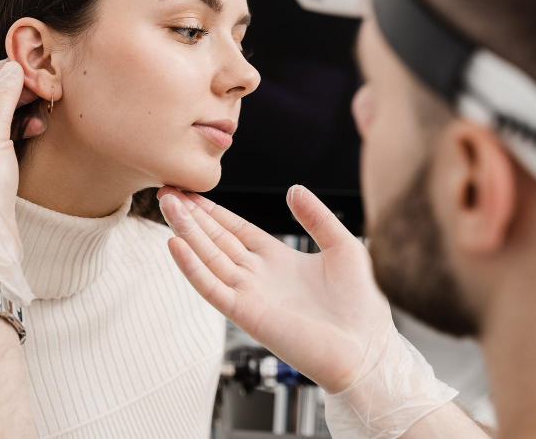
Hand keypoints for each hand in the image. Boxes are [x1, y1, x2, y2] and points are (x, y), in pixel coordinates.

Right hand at [156, 185, 392, 393]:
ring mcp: (249, 294)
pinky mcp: (246, 314)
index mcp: (279, 260)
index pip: (236, 230)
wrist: (367, 347)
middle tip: (168, 192)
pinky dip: (192, 267)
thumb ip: (317, 217)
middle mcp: (259, 276)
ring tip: (168, 206)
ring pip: (209, 258)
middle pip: (216, 240)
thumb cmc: (362, 306)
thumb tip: (294, 189)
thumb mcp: (343, 247)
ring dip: (186, 232)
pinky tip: (176, 246)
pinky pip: (212, 287)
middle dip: (191, 216)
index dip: (214, 211)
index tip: (192, 193)